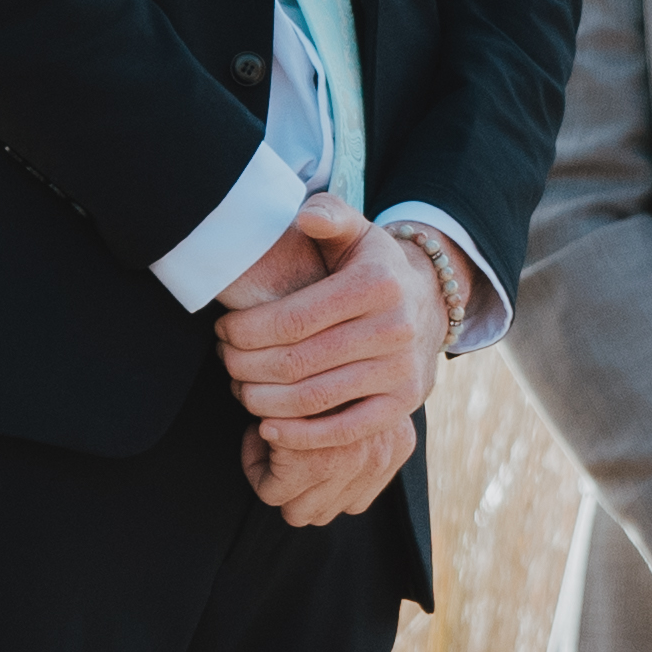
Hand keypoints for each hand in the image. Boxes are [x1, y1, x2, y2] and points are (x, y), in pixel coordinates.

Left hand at [220, 194, 440, 526]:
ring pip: (313, 398)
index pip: (292, 318)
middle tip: (224, 361)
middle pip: (296, 361)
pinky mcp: (404, 404)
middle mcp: (394, 328)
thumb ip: (329, 215)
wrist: (429, 300)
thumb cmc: (372, 266)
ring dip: (262, 400)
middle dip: (246, 365)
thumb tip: (306, 217)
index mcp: (376, 284)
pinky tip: (267, 429)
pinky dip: (300, 436)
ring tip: (240, 388)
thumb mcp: (356, 231)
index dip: (246, 330)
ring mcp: (401, 371)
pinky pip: (345, 430)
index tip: (223, 330)